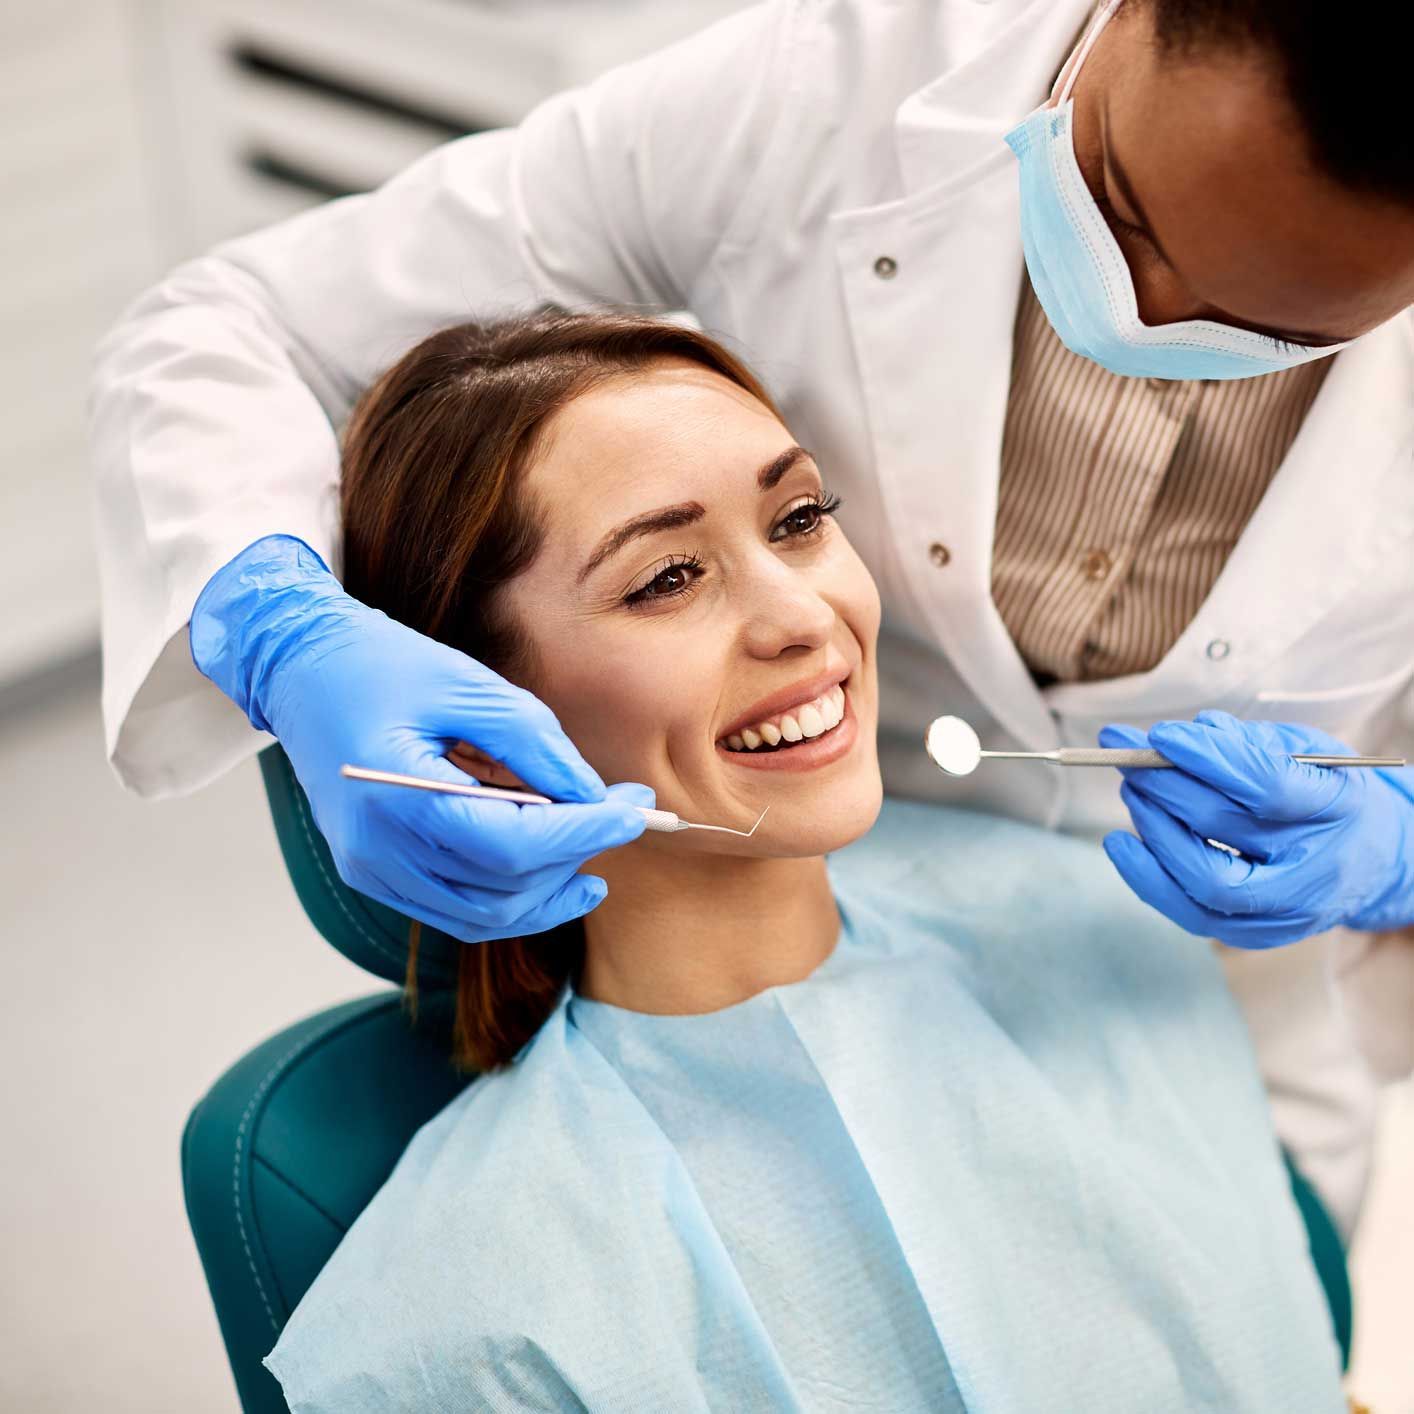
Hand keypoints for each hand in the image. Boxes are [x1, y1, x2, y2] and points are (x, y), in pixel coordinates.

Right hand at [190, 535, 649, 941]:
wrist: (299, 670)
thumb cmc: (378, 664)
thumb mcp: (467, 683)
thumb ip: (535, 744)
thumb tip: (594, 796)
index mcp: (396, 795)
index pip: (512, 844)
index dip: (583, 833)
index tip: (635, 810)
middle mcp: (378, 850)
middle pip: (503, 888)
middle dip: (575, 857)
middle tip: (624, 814)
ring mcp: (372, 870)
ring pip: (483, 915)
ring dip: (548, 890)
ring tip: (595, 849)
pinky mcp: (374, 874)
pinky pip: (455, 910)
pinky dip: (510, 899)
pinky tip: (551, 872)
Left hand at [1099, 709, 1413, 947]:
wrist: (1370, 859)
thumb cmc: (1324, 793)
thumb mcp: (1307, 752)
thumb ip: (1249, 742)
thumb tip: (1187, 735)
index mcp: (1337, 806)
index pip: (1266, 784)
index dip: (1206, 758)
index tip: (1160, 735)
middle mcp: (1315, 864)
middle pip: (1223, 827)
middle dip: (1163, 786)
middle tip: (1130, 757)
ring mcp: (1287, 908)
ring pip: (1205, 880)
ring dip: (1152, 829)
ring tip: (1132, 790)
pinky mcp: (1257, 935)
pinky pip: (1192, 914)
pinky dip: (1147, 878)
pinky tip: (1121, 844)